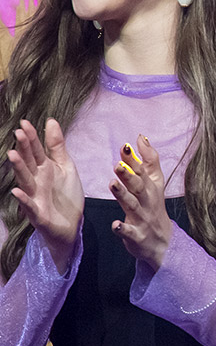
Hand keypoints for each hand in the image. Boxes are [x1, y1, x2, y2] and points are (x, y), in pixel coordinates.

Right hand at [9, 118, 82, 268]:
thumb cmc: (66, 194)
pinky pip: (29, 205)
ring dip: (19, 168)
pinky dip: (23, 199)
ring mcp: (34, 197)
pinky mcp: (37, 214)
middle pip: (28, 163)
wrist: (72, 224)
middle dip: (23, 148)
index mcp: (43, 169)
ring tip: (12, 155)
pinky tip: (17, 191)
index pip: (36, 150)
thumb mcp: (66, 166)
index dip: (31, 137)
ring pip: (25, 181)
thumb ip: (57, 146)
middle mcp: (35, 181)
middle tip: (19, 133)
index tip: (25, 123)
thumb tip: (51, 121)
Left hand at [111, 136, 173, 267]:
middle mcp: (147, 201)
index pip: (143, 170)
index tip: (126, 145)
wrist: (163, 242)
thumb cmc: (153, 207)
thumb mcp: (155, 183)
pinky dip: (123, 229)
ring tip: (112, 184)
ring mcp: (142, 218)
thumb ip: (148, 161)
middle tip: (118, 164)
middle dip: (129, 175)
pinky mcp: (137, 236)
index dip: (135, 158)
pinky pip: (129, 232)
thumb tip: (141, 137)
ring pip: (132, 205)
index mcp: (150, 187)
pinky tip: (115, 224)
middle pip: (139, 186)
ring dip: (123, 195)